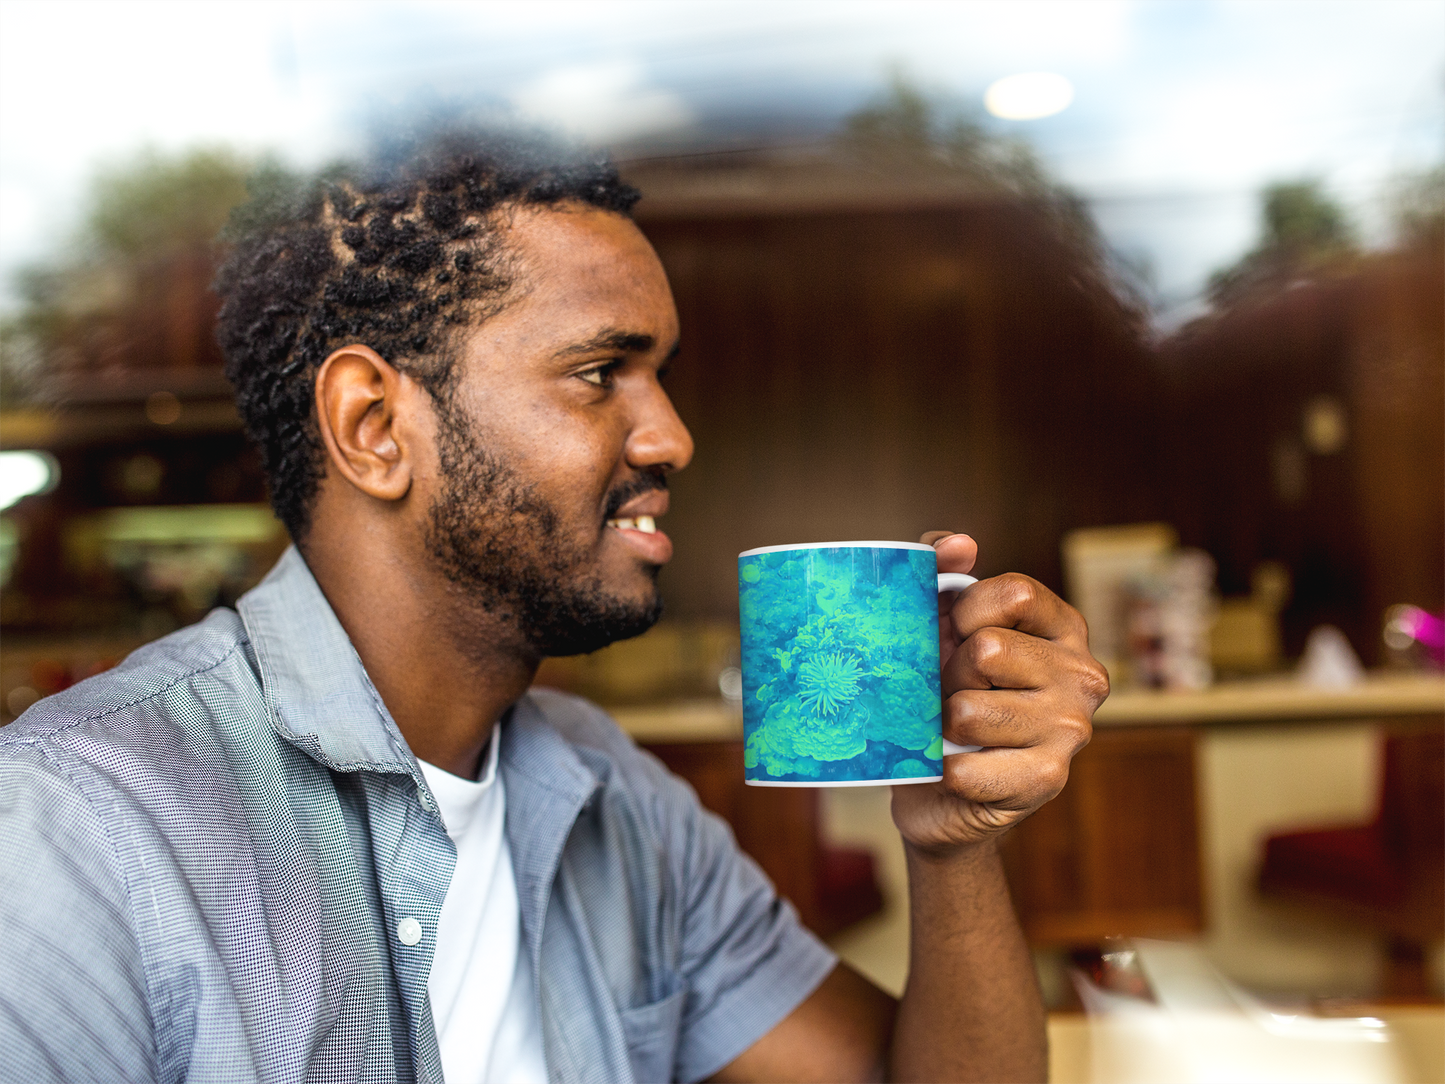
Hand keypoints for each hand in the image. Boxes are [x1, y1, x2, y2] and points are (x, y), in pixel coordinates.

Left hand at [891, 531, 1107, 857]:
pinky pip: (964, 766)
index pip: (1013, 592)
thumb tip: (961, 545)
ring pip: (968, 708)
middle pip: (989, 649)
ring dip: (942, 724)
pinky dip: (945, 769)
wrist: (939, 791)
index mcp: (1063, 628)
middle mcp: (1083, 675)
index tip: (954, 634)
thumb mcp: (940, 625)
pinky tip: (957, 769)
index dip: (964, 612)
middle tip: (951, 694)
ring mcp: (1072, 730)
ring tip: (955, 732)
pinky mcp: (1047, 780)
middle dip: (950, 674)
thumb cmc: (942, 695)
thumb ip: (941, 570)